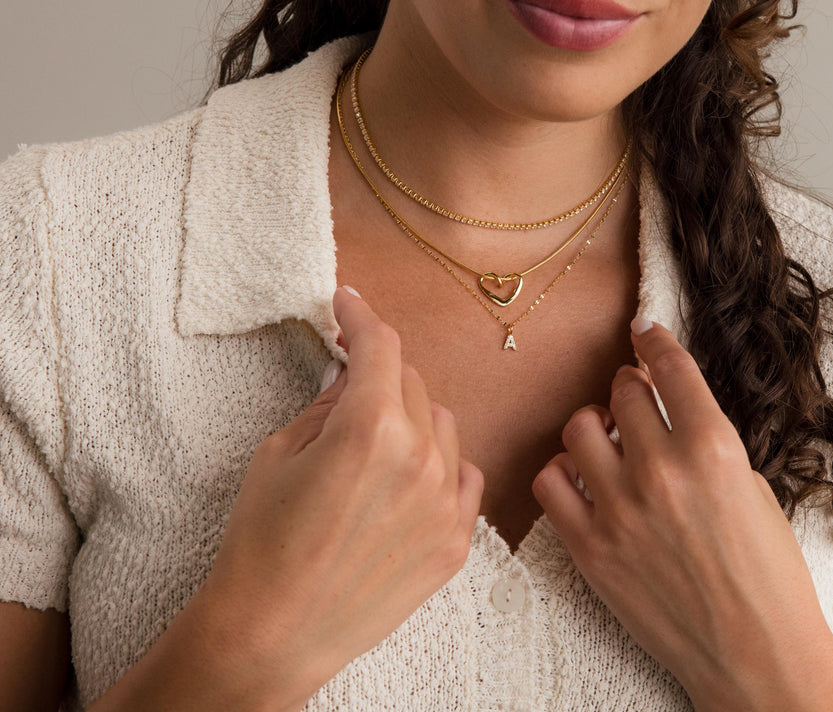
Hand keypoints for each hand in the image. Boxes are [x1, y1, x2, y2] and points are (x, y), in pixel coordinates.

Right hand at [196, 287, 483, 709]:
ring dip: (410, 418)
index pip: (381, 347)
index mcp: (371, 429)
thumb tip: (353, 373)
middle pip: (411, 382)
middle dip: (379, 376)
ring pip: (441, 424)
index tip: (349, 304)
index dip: (362, 316)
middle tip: (349, 387)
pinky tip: (407, 477)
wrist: (270, 634)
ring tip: (372, 444)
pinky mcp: (455, 542)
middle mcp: (420, 460)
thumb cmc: (261, 542)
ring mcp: (444, 504)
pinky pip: (464, 475)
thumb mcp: (279, 452)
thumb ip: (328, 402)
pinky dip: (439, 464)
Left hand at [532, 318, 832, 711]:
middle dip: (631, 389)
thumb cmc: (770, 578)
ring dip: (595, 426)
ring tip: (611, 442)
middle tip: (638, 402)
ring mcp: (620, 511)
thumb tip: (665, 403)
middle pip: (622, 392)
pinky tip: (585, 480)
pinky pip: (550, 481)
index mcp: (713, 450)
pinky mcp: (590, 549)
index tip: (643, 331)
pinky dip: (564, 472)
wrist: (758, 661)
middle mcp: (662, 472)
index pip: (669, 366)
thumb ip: (705, 440)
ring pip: (579, 427)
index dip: (653, 341)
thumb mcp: (753, 489)